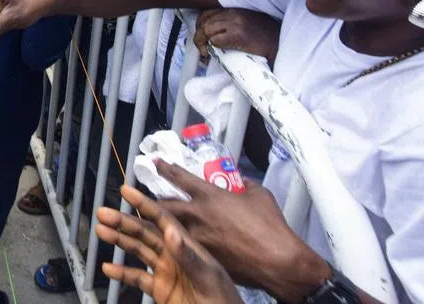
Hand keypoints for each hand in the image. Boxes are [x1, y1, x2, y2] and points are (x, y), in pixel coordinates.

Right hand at [97, 184, 241, 303]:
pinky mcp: (159, 289)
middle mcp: (173, 254)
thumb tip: (170, 232)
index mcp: (186, 246)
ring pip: (137, 250)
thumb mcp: (208, 277)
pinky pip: (137, 278)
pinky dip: (122, 272)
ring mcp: (165, 271)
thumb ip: (188, 256)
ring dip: (119, 240)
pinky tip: (108, 267)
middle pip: (144, 232)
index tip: (127, 190)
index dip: (144, 204)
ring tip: (101, 230)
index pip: (162, 219)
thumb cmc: (223, 301)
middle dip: (123, 221)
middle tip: (102, 212)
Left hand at [156, 161, 332, 300]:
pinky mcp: (202, 257)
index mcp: (209, 195)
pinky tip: (177, 245)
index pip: (179, 177)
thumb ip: (246, 185)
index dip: (165, 168)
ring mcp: (197, 238)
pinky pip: (183, 247)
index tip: (156, 163)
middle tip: (146, 198)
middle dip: (153, 201)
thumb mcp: (259, 195)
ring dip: (162, 224)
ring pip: (168, 228)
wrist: (276, 261)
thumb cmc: (270, 226)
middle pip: (164, 204)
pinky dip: (178, 244)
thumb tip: (243, 182)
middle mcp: (197, 215)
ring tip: (157, 222)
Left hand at [192, 8, 280, 60]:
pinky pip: (216, 40)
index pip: (207, 12)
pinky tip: (214, 54)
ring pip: (207, 30)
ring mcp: (236, 22)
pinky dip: (211, 47)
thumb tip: (208, 34)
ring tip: (205, 53)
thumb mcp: (246, 23)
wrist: (280, 47)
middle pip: (204, 21)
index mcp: (235, 8)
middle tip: (200, 48)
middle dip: (198, 35)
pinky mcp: (239, 34)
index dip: (200, 25)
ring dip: (202, 43)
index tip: (201, 36)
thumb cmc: (264, 39)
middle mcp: (234, 12)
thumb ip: (229, 23)